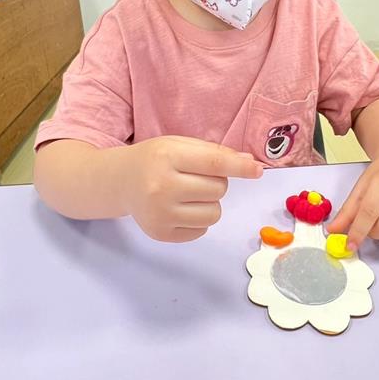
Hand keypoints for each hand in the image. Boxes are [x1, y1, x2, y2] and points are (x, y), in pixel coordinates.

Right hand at [128, 136, 262, 242]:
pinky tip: (180, 208)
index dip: (239, 168)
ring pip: (213, 214)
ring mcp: (159, 213)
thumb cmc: (155, 159)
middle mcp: (161, 187)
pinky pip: (201, 231)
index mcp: (167, 157)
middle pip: (218, 189)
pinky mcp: (160, 234)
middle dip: (215, 183)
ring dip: (210, 203)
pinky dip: (198, 220)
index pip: (213, 163)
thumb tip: (250, 165)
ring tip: (189, 194)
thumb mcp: (179, 145)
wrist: (121, 181)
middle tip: (194, 178)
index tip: (258, 171)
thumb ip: (214, 153)